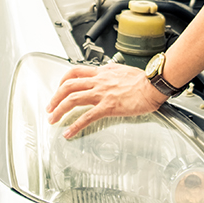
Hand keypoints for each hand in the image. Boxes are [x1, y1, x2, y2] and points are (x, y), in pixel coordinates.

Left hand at [46, 62, 167, 138]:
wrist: (153, 84)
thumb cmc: (143, 79)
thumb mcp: (122, 69)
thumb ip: (111, 71)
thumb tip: (107, 71)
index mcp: (101, 73)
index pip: (75, 72)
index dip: (63, 81)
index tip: (59, 88)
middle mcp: (98, 81)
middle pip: (68, 86)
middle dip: (55, 97)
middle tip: (50, 107)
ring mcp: (102, 94)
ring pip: (73, 99)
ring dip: (59, 110)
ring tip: (53, 120)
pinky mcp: (108, 106)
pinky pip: (87, 117)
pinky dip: (75, 125)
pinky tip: (69, 133)